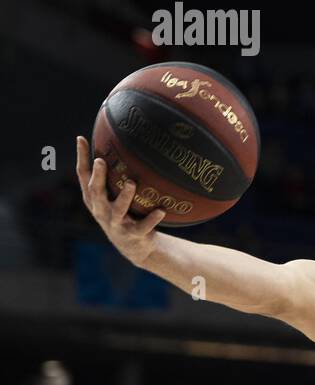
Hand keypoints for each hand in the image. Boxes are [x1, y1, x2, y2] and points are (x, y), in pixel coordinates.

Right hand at [76, 135, 165, 266]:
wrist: (135, 246)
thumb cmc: (124, 212)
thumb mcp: (115, 194)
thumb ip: (115, 174)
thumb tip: (124, 141)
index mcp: (94, 198)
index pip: (83, 176)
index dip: (81, 158)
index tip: (81, 138)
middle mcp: (101, 210)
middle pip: (95, 192)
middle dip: (98, 177)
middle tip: (101, 160)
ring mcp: (116, 223)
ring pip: (117, 210)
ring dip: (123, 197)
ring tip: (131, 184)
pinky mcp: (133, 235)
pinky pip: (143, 226)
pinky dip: (152, 219)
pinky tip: (161, 210)